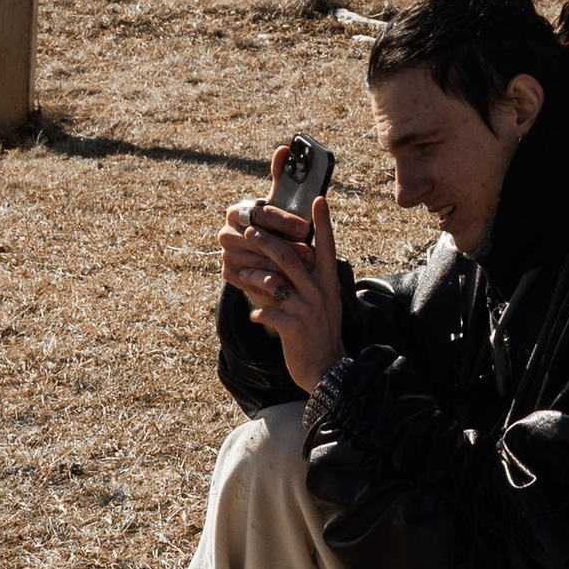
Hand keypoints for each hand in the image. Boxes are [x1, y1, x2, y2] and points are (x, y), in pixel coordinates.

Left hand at [220, 152, 343, 395]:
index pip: (327, 245)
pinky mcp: (294, 328)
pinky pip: (268, 312)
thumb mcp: (326, 303)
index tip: (319, 199)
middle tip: (249, 229)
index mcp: (329, 282)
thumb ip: (314, 281)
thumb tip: (303, 259)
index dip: (323, 222)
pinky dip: (258, 311)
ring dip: (254, 275)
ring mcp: (307, 309)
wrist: (328, 370)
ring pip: (275, 281)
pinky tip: (253, 315)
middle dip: (267, 241)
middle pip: (290, 257)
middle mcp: (320, 291)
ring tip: (239, 271)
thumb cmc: (322, 333)